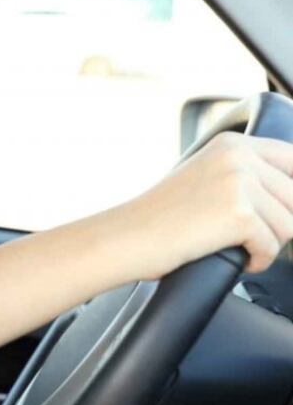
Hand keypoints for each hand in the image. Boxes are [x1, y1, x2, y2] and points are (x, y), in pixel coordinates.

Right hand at [121, 131, 292, 279]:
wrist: (128, 237)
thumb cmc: (162, 219)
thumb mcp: (207, 179)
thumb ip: (248, 177)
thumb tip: (289, 199)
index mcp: (232, 144)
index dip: (290, 195)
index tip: (281, 213)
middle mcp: (238, 155)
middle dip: (277, 225)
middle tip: (245, 235)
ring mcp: (239, 182)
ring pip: (290, 225)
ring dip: (266, 244)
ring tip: (234, 245)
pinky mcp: (239, 213)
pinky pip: (273, 248)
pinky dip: (255, 261)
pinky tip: (232, 256)